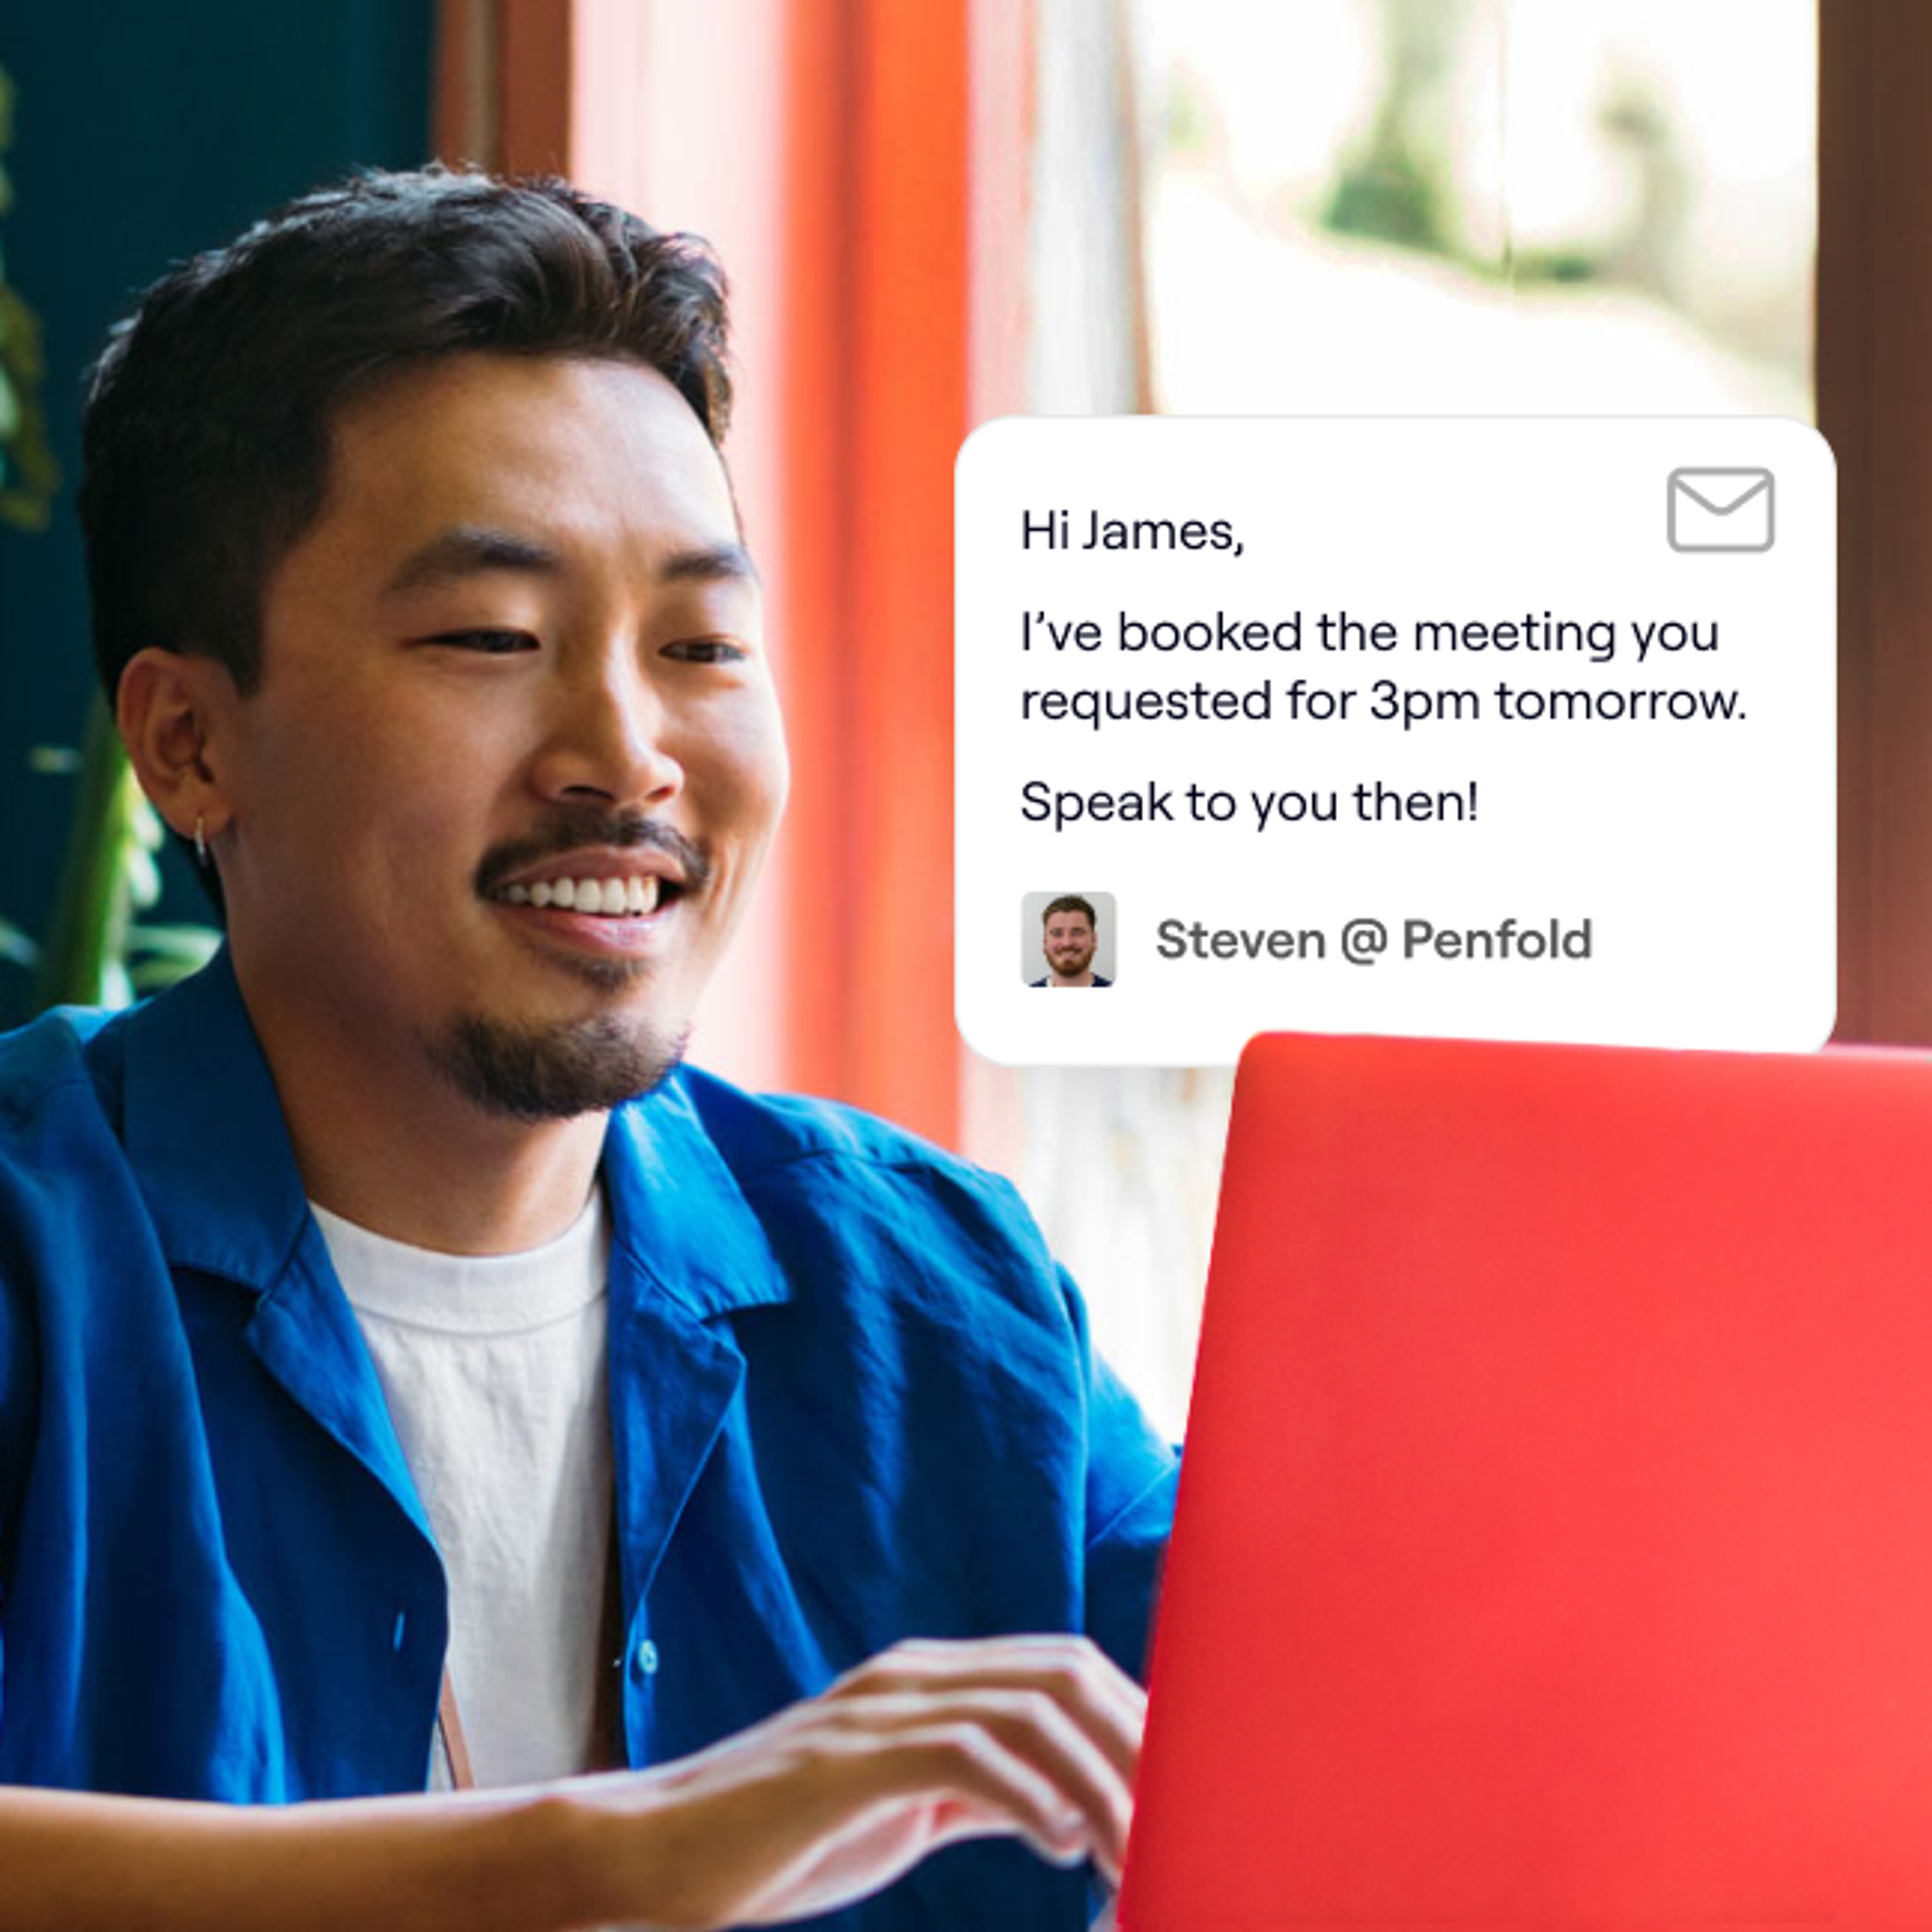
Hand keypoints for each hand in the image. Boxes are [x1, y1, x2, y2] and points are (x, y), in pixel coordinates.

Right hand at [575, 1634, 1143, 1927]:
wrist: (659, 1854)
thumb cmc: (785, 1839)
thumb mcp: (905, 1808)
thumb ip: (979, 1790)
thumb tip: (1067, 1806)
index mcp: (930, 1680)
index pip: (1063, 1667)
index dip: (1135, 1718)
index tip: (1185, 1788)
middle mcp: (912, 1676)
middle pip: (1062, 1674)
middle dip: (1136, 1742)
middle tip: (1181, 1821)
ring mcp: (878, 1711)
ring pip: (1029, 1712)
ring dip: (1098, 1784)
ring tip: (1131, 1855)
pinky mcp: (849, 1761)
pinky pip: (966, 1758)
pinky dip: (1030, 1800)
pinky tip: (1058, 1847)